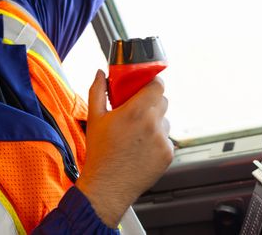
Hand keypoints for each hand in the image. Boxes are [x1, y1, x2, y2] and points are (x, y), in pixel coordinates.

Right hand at [76, 71, 173, 227]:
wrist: (107, 187)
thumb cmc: (100, 154)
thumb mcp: (94, 118)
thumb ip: (97, 91)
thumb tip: (100, 74)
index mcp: (135, 111)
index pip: (158, 85)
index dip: (153, 82)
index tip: (146, 85)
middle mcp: (152, 124)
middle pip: (162, 101)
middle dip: (151, 102)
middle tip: (137, 110)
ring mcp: (162, 140)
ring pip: (165, 121)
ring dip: (155, 122)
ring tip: (137, 134)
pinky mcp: (167, 154)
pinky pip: (166, 139)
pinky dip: (157, 140)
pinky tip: (141, 148)